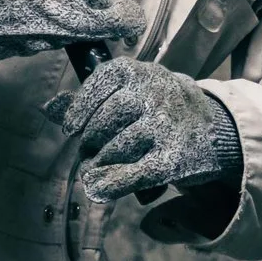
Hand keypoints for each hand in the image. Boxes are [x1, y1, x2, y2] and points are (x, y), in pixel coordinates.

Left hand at [42, 59, 242, 203]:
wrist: (212, 126)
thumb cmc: (157, 107)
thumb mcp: (128, 92)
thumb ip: (88, 99)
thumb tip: (48, 109)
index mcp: (138, 71)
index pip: (100, 84)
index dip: (80, 109)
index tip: (70, 128)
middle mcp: (154, 92)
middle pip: (104, 121)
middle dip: (91, 140)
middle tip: (90, 151)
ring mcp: (166, 124)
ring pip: (116, 149)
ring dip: (102, 163)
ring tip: (100, 167)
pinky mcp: (175, 156)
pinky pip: (134, 174)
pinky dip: (112, 184)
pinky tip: (100, 189)